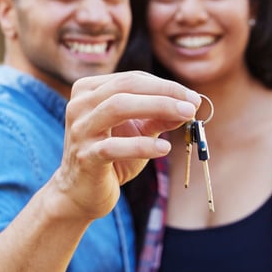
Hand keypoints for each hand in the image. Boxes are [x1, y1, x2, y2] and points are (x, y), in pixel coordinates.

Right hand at [52, 70, 198, 220]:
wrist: (80, 193)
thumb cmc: (111, 157)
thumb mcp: (137, 132)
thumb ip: (158, 117)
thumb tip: (188, 105)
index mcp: (88, 91)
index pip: (131, 79)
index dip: (165, 85)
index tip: (191, 98)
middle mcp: (79, 105)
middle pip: (125, 86)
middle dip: (164, 92)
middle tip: (192, 104)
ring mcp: (79, 130)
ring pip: (117, 107)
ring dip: (157, 107)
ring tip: (185, 115)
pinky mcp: (84, 157)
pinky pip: (113, 146)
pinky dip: (142, 146)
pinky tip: (164, 148)